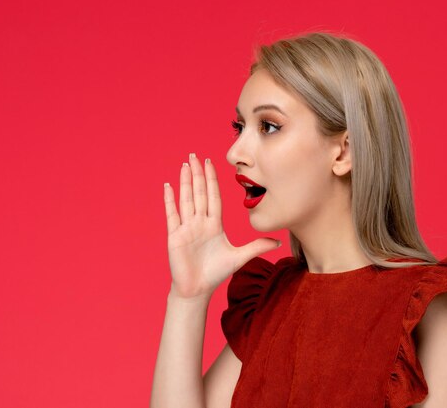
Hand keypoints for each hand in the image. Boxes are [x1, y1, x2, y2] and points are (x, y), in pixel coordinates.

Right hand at [163, 153, 280, 299]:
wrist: (197, 289)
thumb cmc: (215, 273)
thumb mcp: (240, 257)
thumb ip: (257, 247)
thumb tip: (278, 242)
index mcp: (214, 224)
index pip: (213, 196)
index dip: (212, 179)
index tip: (211, 163)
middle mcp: (200, 222)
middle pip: (199, 193)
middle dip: (198, 174)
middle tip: (195, 155)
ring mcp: (186, 228)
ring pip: (186, 199)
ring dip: (185, 182)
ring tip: (184, 164)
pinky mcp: (175, 236)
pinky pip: (172, 214)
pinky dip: (170, 200)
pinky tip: (168, 186)